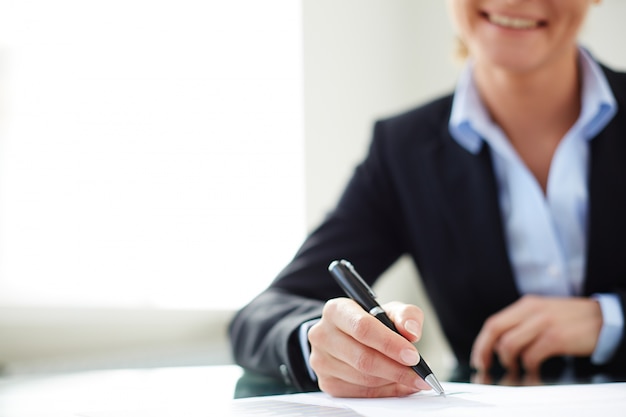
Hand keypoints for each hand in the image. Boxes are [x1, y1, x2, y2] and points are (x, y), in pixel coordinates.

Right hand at [307, 299, 430, 396]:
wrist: (347, 336)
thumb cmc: (369, 322)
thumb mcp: (389, 311)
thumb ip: (406, 315)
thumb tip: (411, 332)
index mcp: (336, 310)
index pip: (363, 328)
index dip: (390, 344)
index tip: (413, 356)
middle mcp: (322, 335)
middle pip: (363, 358)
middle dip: (397, 369)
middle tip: (420, 375)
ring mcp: (321, 361)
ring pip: (363, 378)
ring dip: (393, 381)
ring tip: (412, 378)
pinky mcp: (327, 383)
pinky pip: (360, 394)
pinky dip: (384, 392)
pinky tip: (397, 384)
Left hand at [470, 295, 602, 373]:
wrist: (605, 318)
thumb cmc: (572, 320)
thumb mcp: (544, 313)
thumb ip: (523, 324)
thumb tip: (500, 345)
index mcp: (526, 304)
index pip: (494, 323)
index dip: (481, 343)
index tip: (478, 359)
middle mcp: (531, 310)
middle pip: (495, 331)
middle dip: (485, 352)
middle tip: (486, 368)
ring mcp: (543, 323)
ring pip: (509, 345)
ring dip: (509, 363)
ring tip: (517, 371)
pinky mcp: (556, 337)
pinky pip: (531, 357)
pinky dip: (528, 370)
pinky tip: (533, 374)